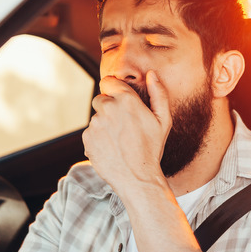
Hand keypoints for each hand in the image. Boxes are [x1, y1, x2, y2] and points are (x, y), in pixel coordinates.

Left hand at [83, 70, 171, 196]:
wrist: (138, 178)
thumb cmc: (152, 148)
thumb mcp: (163, 120)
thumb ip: (159, 93)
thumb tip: (152, 74)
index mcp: (127, 100)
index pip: (109, 82)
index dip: (114, 90)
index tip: (119, 100)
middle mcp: (108, 108)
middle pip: (101, 99)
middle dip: (109, 108)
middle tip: (123, 126)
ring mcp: (95, 123)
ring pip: (96, 117)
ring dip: (104, 125)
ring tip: (119, 140)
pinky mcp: (87, 138)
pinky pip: (90, 132)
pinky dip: (98, 138)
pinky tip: (111, 148)